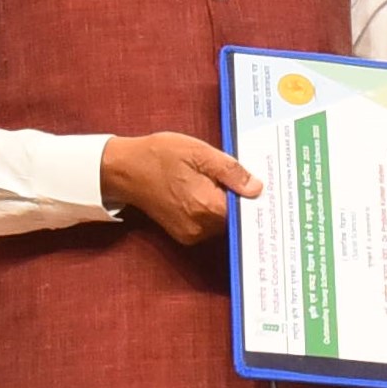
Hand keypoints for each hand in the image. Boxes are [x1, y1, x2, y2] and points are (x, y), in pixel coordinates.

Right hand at [101, 132, 260, 241]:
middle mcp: (200, 227)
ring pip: (222, 222)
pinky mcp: (183, 235)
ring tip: (216, 181)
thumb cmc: (159, 156)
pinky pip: (208, 224)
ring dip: (224, 204)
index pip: (246, 210)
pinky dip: (210, 210)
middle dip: (238, 199)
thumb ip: (230, 171)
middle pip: (235, 218)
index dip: (254, 198)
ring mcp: (191, 233)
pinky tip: (203, 191)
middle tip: (238, 177)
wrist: (125, 170)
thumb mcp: (198, 152)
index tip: (261, 186)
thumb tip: (256, 187)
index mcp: (207, 207)